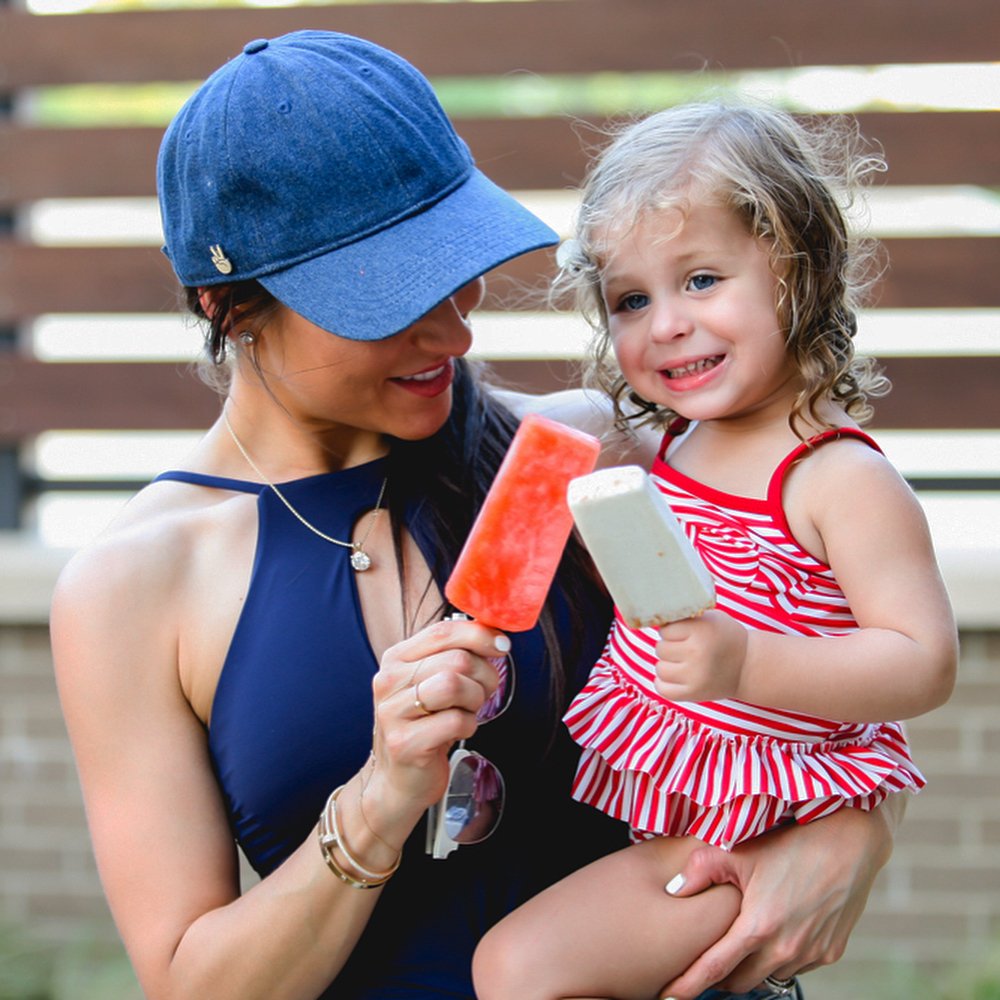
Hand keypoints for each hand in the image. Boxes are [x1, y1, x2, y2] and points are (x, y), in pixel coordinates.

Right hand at [369, 617, 508, 815]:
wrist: (398, 780)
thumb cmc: (424, 725)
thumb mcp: (432, 681)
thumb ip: (455, 654)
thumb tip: (495, 634)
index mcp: (396, 659)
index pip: (443, 631)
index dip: (479, 634)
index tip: (501, 645)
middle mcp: (389, 681)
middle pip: (456, 659)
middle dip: (483, 675)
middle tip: (482, 692)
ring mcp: (393, 712)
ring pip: (455, 685)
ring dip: (475, 699)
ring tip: (468, 710)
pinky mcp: (405, 742)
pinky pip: (456, 721)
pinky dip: (469, 725)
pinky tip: (459, 731)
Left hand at [654, 610, 747, 701]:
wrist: (748, 666)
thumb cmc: (723, 637)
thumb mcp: (710, 618)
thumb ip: (684, 617)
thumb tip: (651, 619)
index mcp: (701, 630)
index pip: (665, 630)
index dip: (673, 631)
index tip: (685, 634)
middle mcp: (697, 652)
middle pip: (660, 648)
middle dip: (670, 647)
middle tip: (686, 649)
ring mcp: (695, 675)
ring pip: (660, 669)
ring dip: (668, 665)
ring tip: (683, 663)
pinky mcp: (694, 693)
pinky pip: (662, 689)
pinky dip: (664, 683)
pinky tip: (676, 677)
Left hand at [657, 807, 893, 998]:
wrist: (848, 843)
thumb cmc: (789, 843)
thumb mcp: (738, 850)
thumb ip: (700, 871)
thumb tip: (672, 891)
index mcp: (758, 927)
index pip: (713, 968)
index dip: (687, 985)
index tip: (667, 996)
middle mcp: (785, 949)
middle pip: (739, 981)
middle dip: (718, 977)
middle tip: (703, 961)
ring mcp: (811, 954)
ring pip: (767, 977)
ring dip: (750, 968)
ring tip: (737, 946)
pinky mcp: (829, 953)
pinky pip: (794, 968)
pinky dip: (777, 960)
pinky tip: (772, 937)